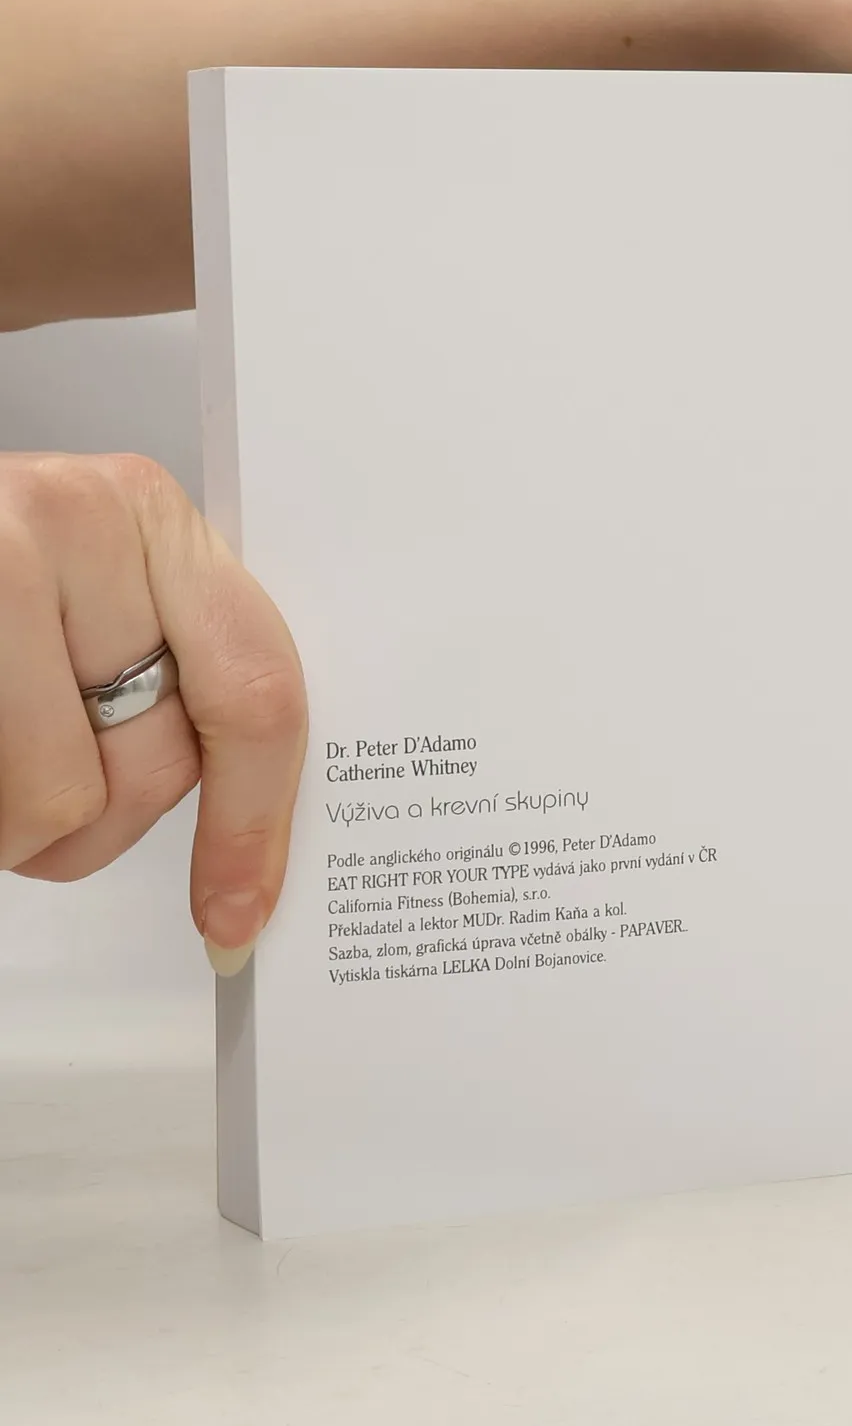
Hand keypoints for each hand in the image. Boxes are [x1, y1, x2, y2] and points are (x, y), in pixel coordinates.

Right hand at [0, 452, 305, 972]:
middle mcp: (73, 521)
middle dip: (98, 817)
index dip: (251, 823)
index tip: (239, 911)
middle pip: (154, 767)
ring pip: (56, 802)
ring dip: (17, 825)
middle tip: (40, 782)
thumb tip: (250, 840)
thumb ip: (175, 660)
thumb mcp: (92, 583)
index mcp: (147, 513)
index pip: (254, 693)